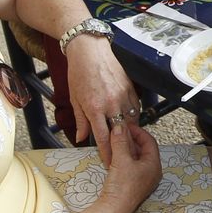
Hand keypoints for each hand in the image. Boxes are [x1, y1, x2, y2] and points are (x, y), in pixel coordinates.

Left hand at [64, 34, 139, 156]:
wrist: (90, 50)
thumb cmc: (79, 73)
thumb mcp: (74, 99)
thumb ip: (81, 121)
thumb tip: (81, 138)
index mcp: (95, 108)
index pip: (104, 138)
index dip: (107, 153)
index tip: (109, 162)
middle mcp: (111, 103)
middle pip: (122, 132)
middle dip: (123, 146)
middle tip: (123, 155)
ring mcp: (123, 95)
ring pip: (132, 120)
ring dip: (130, 131)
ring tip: (129, 140)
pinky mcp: (131, 88)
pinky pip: (136, 107)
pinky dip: (134, 115)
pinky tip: (130, 120)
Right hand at [98, 118, 161, 212]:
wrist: (113, 209)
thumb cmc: (122, 189)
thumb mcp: (121, 160)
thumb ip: (120, 141)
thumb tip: (120, 128)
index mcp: (154, 165)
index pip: (149, 141)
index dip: (138, 131)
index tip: (127, 125)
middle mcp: (151, 172)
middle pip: (143, 148)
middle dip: (131, 139)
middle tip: (120, 132)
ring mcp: (142, 178)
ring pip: (136, 156)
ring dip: (126, 147)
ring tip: (115, 141)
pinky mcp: (133, 183)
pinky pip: (130, 165)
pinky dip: (123, 157)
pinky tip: (114, 154)